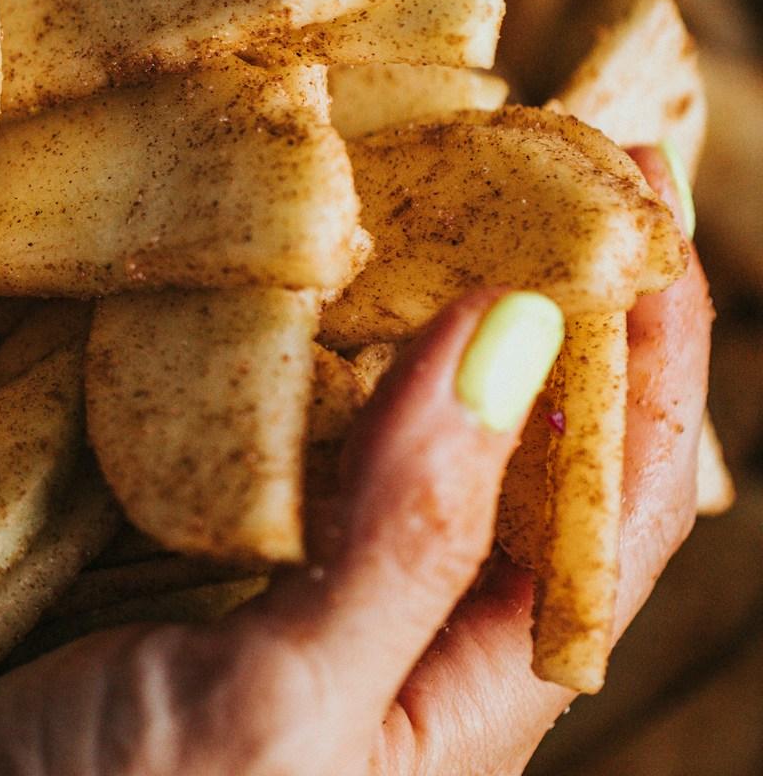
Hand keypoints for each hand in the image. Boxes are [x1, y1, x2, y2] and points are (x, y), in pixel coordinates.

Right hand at [0, 152, 709, 775]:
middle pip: (520, 442)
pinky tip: (275, 265)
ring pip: (395, 415)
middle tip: (534, 147)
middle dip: (547, 298)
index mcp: (467, 688)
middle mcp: (398, 622)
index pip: (620, 502)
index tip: (643, 194)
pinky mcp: (195, 539)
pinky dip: (298, 333)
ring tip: (419, 171)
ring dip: (417, 299)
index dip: (657, 351)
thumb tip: (522, 331)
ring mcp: (294, 574)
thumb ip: (406, 537)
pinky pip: (280, 418)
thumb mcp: (278, 704)